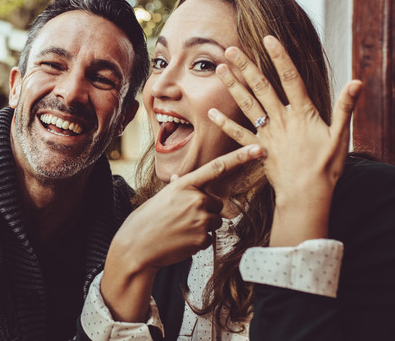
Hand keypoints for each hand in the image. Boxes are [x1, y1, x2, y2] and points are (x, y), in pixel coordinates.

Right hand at [101, 144, 263, 321]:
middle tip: (182, 219)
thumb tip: (180, 180)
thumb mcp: (161, 197)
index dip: (240, 157)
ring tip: (179, 230)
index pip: (217, 167)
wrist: (135, 247)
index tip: (258, 148)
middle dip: (205, 211)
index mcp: (184, 184)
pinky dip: (196, 241)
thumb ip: (178, 189)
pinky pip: (209, 238)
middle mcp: (195, 199)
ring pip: (215, 221)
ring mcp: (200, 219)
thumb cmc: (146, 221)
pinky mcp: (202, 239)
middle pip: (217, 203)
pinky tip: (180, 241)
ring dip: (201, 227)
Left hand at [208, 36, 361, 245]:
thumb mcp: (340, 135)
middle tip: (230, 49)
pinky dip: (224, 123)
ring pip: (247, 104)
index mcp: (302, 112)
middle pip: (261, 87)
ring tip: (219, 69)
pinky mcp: (258, 149)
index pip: (290, 78)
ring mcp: (267, 133)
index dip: (279, 57)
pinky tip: (211, 111)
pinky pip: (238, 134)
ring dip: (233, 86)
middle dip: (246, 66)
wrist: (307, 195)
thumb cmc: (327, 167)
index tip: (268, 39)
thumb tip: (357, 81)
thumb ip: (345, 107)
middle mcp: (281, 119)